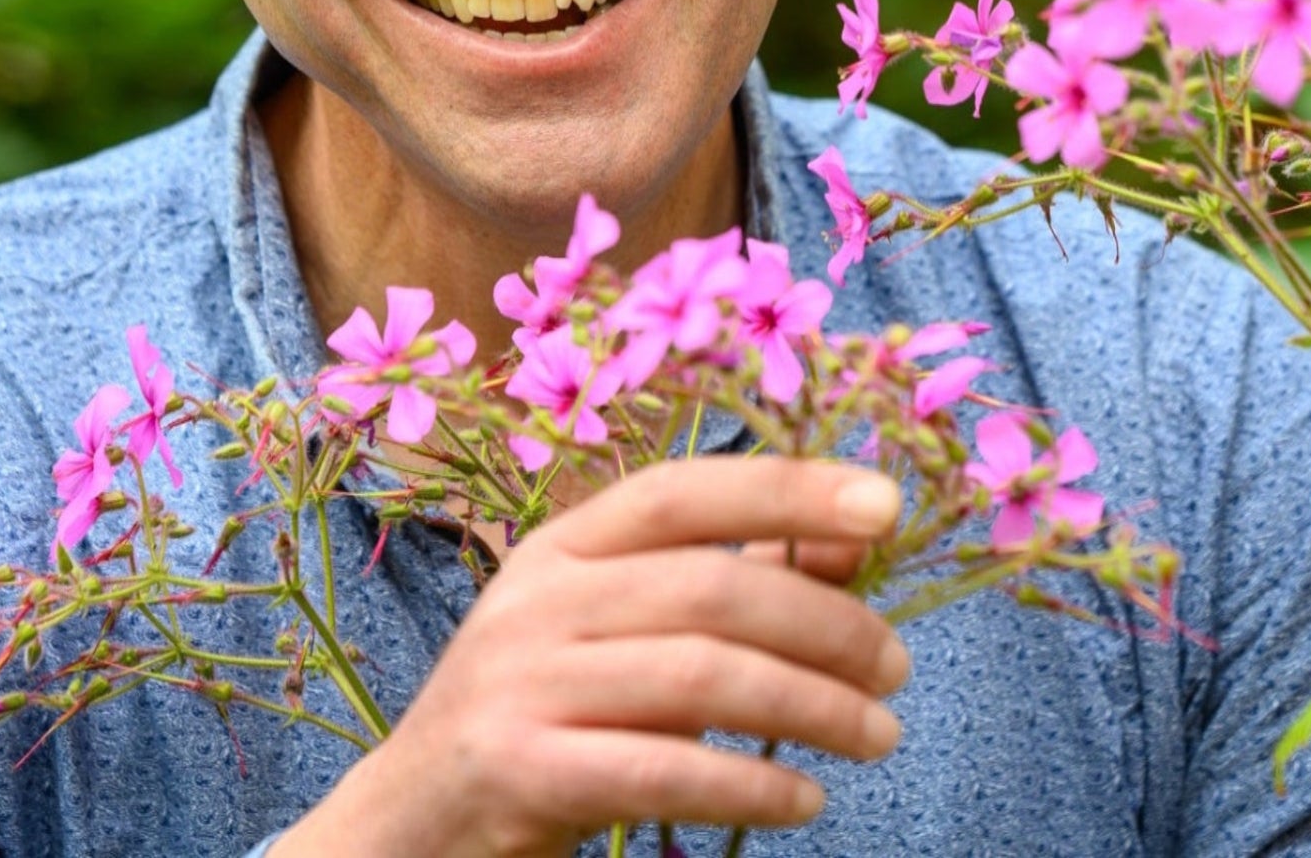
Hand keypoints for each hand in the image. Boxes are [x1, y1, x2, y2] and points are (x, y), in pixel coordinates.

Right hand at [271, 456, 911, 857]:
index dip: (786, 488)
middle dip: (827, 625)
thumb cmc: (542, 716)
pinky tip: (804, 800)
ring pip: (700, 678)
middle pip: (710, 590)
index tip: (885, 506)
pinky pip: (663, 769)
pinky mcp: (520, 769)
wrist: (412, 822)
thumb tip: (852, 535)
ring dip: (812, 707)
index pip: (683, 492)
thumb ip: (727, 582)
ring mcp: (521, 683)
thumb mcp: (618, 633)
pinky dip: (751, 784)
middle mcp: (536, 600)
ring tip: (877, 736)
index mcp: (561, 547)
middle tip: (898, 668)